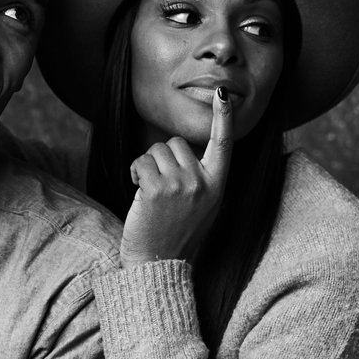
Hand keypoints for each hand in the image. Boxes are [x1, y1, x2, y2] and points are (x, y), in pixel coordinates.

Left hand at [120, 87, 232, 269]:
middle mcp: (203, 183)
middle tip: (160, 186)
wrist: (158, 264)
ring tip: (150, 192)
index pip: (223, 144)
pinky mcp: (157, 188)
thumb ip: (201, 178)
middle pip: (175, 143)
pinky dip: (135, 172)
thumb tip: (184, 151)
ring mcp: (181, 185)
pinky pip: (141, 161)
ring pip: (155, 150)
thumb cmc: (176, 233)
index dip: (224, 117)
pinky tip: (139, 191)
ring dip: (146, 165)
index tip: (224, 94)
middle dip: (162, 158)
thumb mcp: (203, 206)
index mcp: (217, 186)